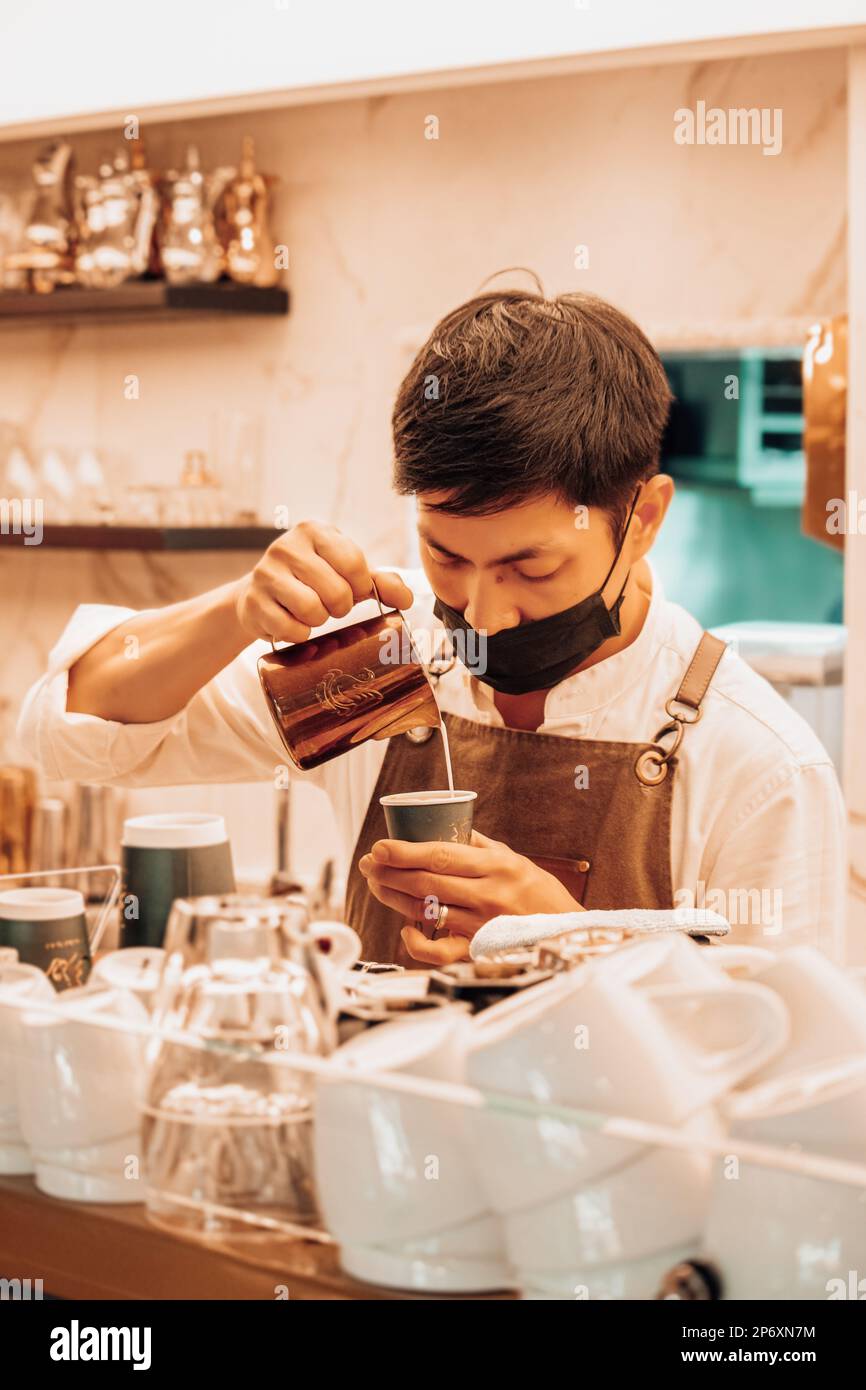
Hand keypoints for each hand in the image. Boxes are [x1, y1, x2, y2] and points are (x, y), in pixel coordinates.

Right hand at [235, 520, 413, 643]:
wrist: (260, 595)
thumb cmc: (311, 581)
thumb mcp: (345, 573)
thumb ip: (380, 582)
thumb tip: (408, 600)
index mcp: (314, 531)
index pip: (355, 563)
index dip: (359, 587)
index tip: (351, 590)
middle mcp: (286, 547)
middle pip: (336, 592)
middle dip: (339, 607)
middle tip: (329, 605)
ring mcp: (265, 574)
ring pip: (313, 611)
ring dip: (319, 621)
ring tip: (310, 611)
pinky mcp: (253, 603)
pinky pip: (291, 629)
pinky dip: (299, 634)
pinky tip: (292, 622)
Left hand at [358, 830, 581, 964]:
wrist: (565, 930)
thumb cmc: (538, 891)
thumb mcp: (512, 857)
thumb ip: (477, 844)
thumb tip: (443, 825)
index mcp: (496, 866)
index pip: (440, 855)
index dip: (404, 851)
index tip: (380, 846)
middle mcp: (487, 895)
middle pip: (426, 882)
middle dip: (390, 871)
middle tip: (370, 863)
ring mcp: (481, 925)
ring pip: (426, 910)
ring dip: (394, 897)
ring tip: (377, 883)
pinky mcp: (478, 949)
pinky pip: (440, 951)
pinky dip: (417, 942)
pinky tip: (406, 928)